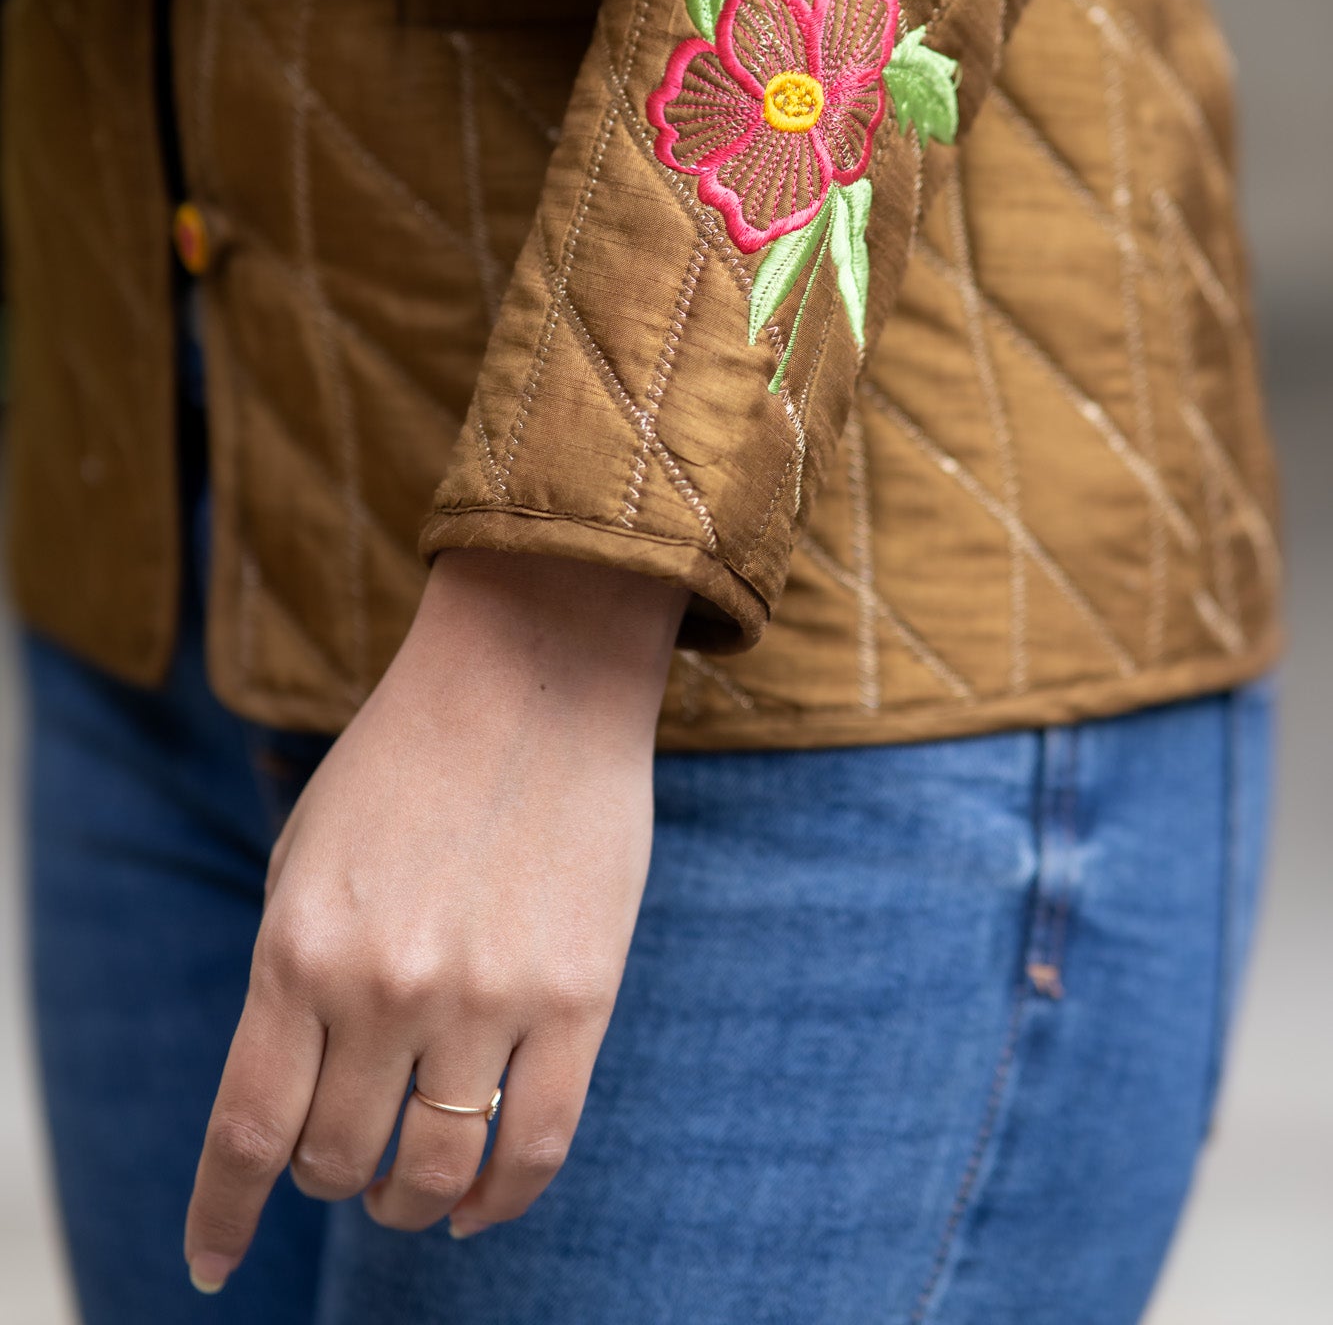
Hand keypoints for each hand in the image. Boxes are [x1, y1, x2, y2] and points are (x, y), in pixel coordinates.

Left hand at [182, 549, 684, 1292]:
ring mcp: (487, 995)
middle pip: (335, 1161)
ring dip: (406, 1203)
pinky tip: (477, 1206)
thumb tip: (291, 1094)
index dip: (222, 1217)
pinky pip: (535, 1147)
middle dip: (323, 1181)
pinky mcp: (579, 996)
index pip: (248, 1133)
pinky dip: (499, 1201)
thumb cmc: (409, 754)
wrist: (535, 669)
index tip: (209, 1264)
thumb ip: (290, 972)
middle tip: (338, 1160)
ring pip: (431, 1172)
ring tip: (405, 1190)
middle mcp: (384, 987)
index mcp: (299, 946)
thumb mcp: (307, 851)